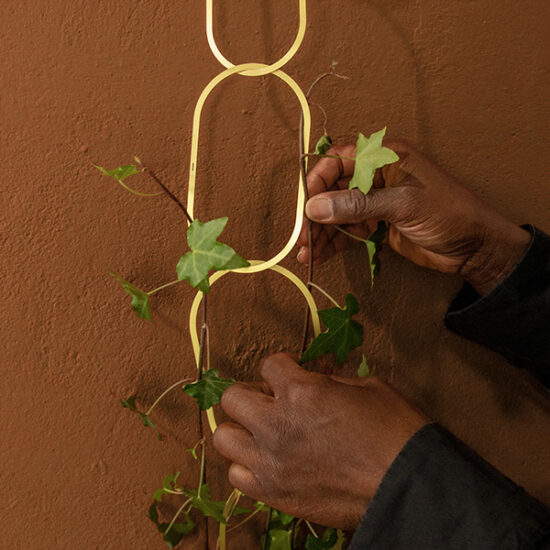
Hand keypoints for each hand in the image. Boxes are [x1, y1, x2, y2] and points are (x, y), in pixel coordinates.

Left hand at [212, 353, 428, 528]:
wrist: (408, 487)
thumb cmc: (396, 432)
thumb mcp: (367, 388)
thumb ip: (330, 381)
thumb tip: (314, 380)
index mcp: (302, 391)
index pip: (269, 364)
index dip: (282, 365)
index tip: (290, 371)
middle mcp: (277, 424)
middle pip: (233, 397)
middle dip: (252, 393)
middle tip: (271, 399)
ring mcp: (271, 462)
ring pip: (224, 437)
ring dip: (242, 429)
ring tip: (263, 431)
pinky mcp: (275, 493)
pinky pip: (237, 476)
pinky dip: (248, 465)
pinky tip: (268, 461)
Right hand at [297, 140, 530, 294]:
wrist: (475, 247)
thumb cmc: (448, 213)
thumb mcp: (403, 205)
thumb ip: (358, 205)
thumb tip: (314, 208)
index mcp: (384, 158)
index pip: (338, 161)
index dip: (318, 182)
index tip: (306, 208)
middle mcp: (375, 176)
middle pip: (332, 190)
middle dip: (315, 214)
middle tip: (303, 238)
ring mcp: (374, 202)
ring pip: (337, 214)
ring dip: (320, 233)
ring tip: (306, 255)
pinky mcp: (376, 226)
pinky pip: (347, 232)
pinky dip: (332, 244)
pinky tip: (318, 256)